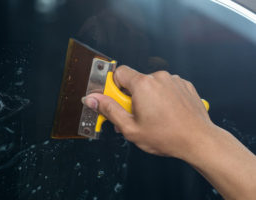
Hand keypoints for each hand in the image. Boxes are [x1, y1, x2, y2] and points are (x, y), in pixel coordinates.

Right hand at [82, 65, 213, 158]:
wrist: (199, 140)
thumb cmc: (167, 136)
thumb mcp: (130, 128)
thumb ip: (109, 110)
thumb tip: (93, 99)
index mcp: (143, 85)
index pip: (119, 72)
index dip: (114, 86)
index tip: (114, 99)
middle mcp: (159, 78)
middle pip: (135, 81)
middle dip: (130, 97)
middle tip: (134, 114)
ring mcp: (173, 80)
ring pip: (151, 84)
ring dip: (147, 97)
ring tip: (153, 116)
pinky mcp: (184, 85)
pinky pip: (166, 86)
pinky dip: (162, 97)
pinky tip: (166, 112)